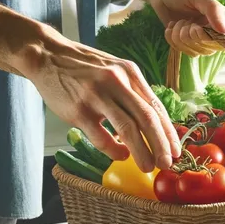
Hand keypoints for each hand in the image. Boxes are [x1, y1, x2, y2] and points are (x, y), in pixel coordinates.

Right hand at [25, 31, 180, 172]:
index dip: (169, 131)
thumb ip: (133, 92)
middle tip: (168, 163)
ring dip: (142, 152)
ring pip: (128, 129)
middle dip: (161, 145)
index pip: (157, 107)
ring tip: (149, 167)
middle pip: (147, 118)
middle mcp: (117, 82)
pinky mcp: (78, 110)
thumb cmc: (84, 67)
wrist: (47, 56)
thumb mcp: (116, 70)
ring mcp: (97, 96)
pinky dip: (114, 150)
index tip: (176, 149)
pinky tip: (121, 156)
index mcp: (130, 73)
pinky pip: (101, 136)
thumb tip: (154, 123)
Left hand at [150, 0, 224, 55]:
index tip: (195, 28)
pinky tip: (171, 27)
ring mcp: (200, 39)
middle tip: (184, 20)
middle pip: (208, 49)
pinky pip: (183, 51)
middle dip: (190, 35)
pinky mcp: (187, 43)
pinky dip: (172, 39)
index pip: (223, 42)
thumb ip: (214, 11)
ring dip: (179, 37)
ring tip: (177, 22)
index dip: (208, 39)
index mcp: (221, 19)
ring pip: (195, 52)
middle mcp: (214, 32)